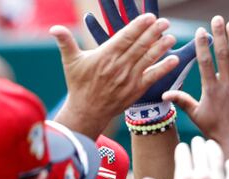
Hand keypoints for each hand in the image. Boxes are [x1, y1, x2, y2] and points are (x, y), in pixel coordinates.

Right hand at [50, 14, 178, 137]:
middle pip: (139, 46)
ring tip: (171, 37)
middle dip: (153, 33)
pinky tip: (174, 59)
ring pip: (148, 59)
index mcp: (105, 56)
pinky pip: (152, 76)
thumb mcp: (70, 61)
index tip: (149, 17)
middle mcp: (119, 66)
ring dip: (161, 48)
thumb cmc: (79, 84)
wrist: (87, 111)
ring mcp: (129, 78)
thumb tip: (54, 28)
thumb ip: (66, 42)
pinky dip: (164, 68)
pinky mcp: (136, 90)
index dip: (138, 27)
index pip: (125, 37)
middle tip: (165, 22)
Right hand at [141, 137, 228, 178]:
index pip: (183, 154)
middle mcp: (202, 176)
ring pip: (217, 157)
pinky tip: (228, 163)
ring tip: (211, 145)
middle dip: (198, 144)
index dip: (182, 148)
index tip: (182, 147)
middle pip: (200, 151)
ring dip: (214, 148)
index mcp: (184, 178)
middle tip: (197, 141)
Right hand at [163, 16, 228, 157]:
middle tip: (218, 19)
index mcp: (210, 89)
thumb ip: (182, 101)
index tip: (200, 30)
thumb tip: (164, 95)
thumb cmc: (216, 131)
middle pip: (222, 54)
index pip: (205, 62)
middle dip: (219, 35)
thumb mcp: (197, 115)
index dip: (202, 45)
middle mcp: (226, 85)